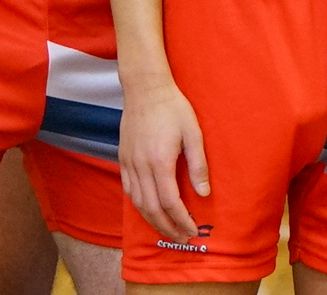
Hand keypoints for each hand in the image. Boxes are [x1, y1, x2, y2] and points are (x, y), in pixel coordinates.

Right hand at [119, 80, 209, 242]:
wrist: (145, 90)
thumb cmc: (174, 108)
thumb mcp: (193, 133)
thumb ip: (198, 165)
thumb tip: (203, 193)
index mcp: (160, 162)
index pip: (170, 202)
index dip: (181, 220)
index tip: (192, 230)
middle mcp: (141, 167)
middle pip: (151, 209)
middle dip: (167, 227)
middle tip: (182, 238)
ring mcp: (129, 164)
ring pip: (137, 203)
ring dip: (152, 220)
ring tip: (168, 229)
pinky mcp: (123, 159)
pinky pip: (129, 190)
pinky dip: (139, 205)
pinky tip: (149, 210)